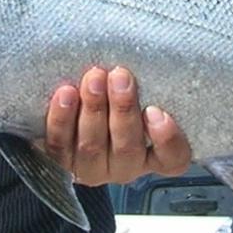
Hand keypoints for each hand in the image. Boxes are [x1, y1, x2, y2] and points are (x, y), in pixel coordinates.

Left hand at [43, 66, 191, 185]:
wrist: (71, 107)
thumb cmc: (113, 93)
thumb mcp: (136, 90)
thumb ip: (141, 84)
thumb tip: (136, 64)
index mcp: (153, 154)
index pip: (173, 157)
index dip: (166, 139)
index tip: (156, 110)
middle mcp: (124, 166)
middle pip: (128, 148)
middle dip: (122, 109)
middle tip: (120, 76)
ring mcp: (91, 168)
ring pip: (93, 146)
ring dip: (93, 109)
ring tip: (93, 79)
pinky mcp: (61, 162)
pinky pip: (59, 145)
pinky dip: (62, 120)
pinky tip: (65, 94)